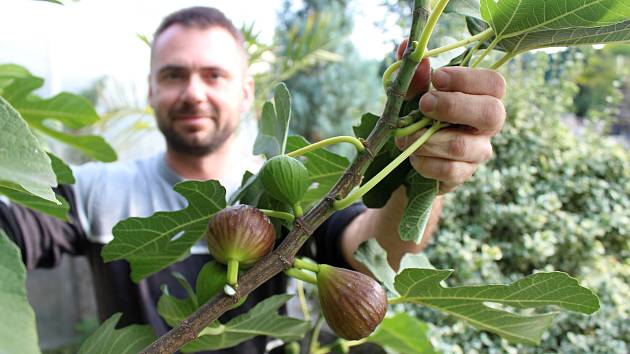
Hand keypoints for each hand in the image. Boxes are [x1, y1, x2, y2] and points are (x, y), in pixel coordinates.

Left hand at [395, 41, 505, 193]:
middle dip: (453, 107)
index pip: (494, 84)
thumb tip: (408, 47)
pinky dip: (424, 162)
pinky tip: (413, 157)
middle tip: (423, 105)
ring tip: (404, 137)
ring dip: (427, 139)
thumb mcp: (413, 94)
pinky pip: (448, 170)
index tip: (436, 78)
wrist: (413, 157)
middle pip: (492, 113)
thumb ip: (413, 75)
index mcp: (481, 97)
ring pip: (462, 145)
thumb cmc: (420, 117)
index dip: (467, 79)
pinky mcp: (463, 175)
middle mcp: (487, 125)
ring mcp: (478, 152)